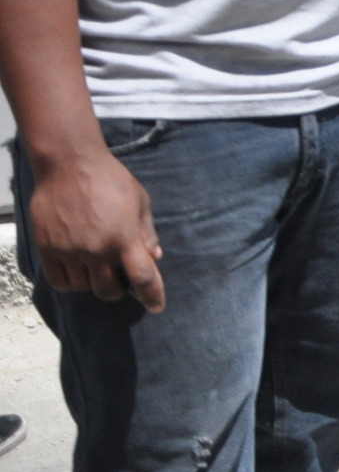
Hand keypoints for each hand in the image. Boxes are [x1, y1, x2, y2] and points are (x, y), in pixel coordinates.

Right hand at [30, 150, 164, 311]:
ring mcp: (70, 250)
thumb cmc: (110, 179)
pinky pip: (60, 281)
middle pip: (110, 290)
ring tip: (97, 268)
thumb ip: (146, 232)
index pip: (143, 277)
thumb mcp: (140, 201)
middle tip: (120, 279)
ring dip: (94, 284)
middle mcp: (97, 248)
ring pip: (84, 288)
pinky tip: (77, 271)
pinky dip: (71, 283)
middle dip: (119, 290)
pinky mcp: (48, 249)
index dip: (153, 296)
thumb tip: (155, 257)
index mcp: (124, 237)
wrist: (70, 164)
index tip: (157, 306)